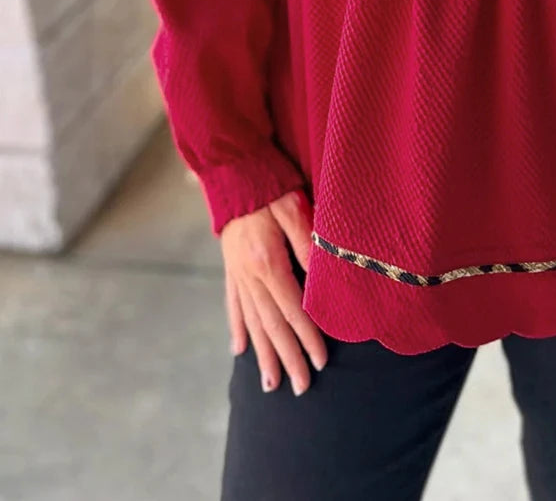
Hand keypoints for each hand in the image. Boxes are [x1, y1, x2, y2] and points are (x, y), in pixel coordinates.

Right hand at [221, 188, 327, 396]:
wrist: (233, 169)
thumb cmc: (270, 185)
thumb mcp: (295, 208)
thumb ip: (308, 243)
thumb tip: (323, 280)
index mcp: (267, 261)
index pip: (292, 309)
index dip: (308, 336)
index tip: (321, 361)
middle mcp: (249, 275)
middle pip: (271, 325)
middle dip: (288, 358)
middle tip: (302, 387)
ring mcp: (236, 274)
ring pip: (251, 322)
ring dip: (263, 354)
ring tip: (270, 384)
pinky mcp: (230, 268)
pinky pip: (233, 305)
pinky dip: (237, 328)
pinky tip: (240, 350)